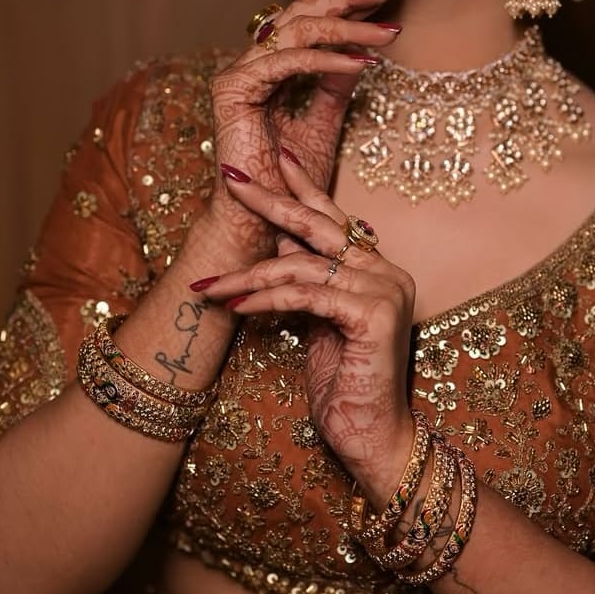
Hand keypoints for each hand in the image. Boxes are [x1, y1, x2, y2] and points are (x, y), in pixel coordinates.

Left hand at [196, 149, 416, 497]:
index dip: (302, 185)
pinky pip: (306, 294)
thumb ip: (305, 282)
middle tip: (232, 177)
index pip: (334, 218)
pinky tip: (235, 308)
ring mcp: (386, 290)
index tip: (274, 154)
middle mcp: (388, 271)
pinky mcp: (374, 314)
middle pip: (319, 225)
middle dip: (270, 199)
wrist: (373, 439)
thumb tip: (278, 243)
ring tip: (206, 287)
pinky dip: (265, 299)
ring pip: (302, 264)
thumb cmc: (343, 388)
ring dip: (247, 275)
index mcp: (377, 270)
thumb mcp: (316, 324)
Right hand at [204, 0, 401, 259]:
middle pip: (301, 11)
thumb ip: (336, 85)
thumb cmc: (291, 184)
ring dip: (346, 27)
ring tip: (386, 31)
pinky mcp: (233, 91)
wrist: (265, 222)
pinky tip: (359, 62)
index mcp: (271, 68)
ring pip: (295, 29)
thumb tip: (361, 52)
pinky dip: (324, 59)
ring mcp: (239, 74)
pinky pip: (285, 62)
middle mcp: (252, 65)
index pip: (310, 20)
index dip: (348, 4)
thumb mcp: (325, 123)